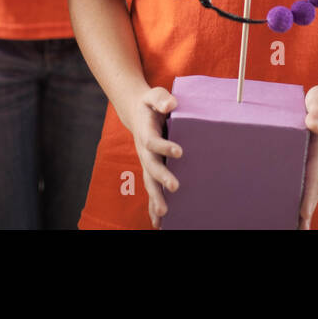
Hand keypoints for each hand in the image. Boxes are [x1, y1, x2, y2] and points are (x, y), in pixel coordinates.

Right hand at [116, 86, 181, 228]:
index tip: (179, 151)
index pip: (153, 142)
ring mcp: (147, 162)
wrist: (138, 112)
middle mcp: (144, 152)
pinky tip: (159, 223)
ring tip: (164, 214)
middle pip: (151, 168)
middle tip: (175, 187)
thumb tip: (170, 105)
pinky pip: (152, 190)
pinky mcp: (151, 170)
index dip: (165, 147)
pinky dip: (154, 206)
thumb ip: (161, 99)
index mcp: (146, 133)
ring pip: (149, 183)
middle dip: (162, 178)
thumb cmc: (151, 104)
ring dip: (156, 198)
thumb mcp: (155, 95)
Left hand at [298, 83, 317, 229]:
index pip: (312, 178)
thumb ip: (317, 114)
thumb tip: (313, 125)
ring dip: (303, 210)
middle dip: (306, 212)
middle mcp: (316, 161)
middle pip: (312, 191)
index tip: (303, 214)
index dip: (308, 197)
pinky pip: (303, 182)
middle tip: (300, 230)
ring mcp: (313, 162)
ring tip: (297, 228)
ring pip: (308, 190)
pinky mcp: (307, 159)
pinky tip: (291, 208)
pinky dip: (300, 198)